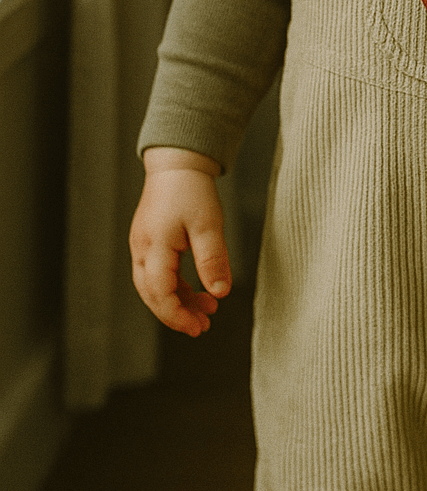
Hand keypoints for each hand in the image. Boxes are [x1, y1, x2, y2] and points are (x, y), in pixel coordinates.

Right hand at [130, 147, 230, 336]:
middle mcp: (142, 249)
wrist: (177, 163)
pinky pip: (159, 273)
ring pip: (155, 286)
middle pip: (152, 295)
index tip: (198, 327)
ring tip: (207, 310)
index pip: (160, 292)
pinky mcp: (150, 242)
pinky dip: (176, 286)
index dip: (177, 315)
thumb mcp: (209, 226)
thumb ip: (213, 260)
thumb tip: (220, 293)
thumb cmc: (192, 190)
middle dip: (176, 314)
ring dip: (178, 301)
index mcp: (154, 246)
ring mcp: (143, 246)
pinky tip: (197, 291)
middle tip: (202, 327)